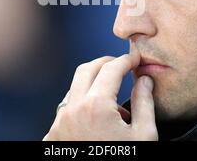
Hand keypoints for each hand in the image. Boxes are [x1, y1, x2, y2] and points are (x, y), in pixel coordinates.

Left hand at [43, 54, 157, 140]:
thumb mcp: (143, 136)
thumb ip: (144, 102)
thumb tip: (144, 79)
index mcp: (96, 106)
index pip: (111, 68)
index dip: (126, 60)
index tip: (135, 59)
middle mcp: (72, 110)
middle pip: (87, 69)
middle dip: (106, 63)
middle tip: (121, 66)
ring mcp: (58, 124)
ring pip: (74, 88)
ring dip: (92, 84)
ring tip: (112, 97)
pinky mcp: (52, 137)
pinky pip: (66, 109)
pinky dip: (81, 105)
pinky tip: (97, 118)